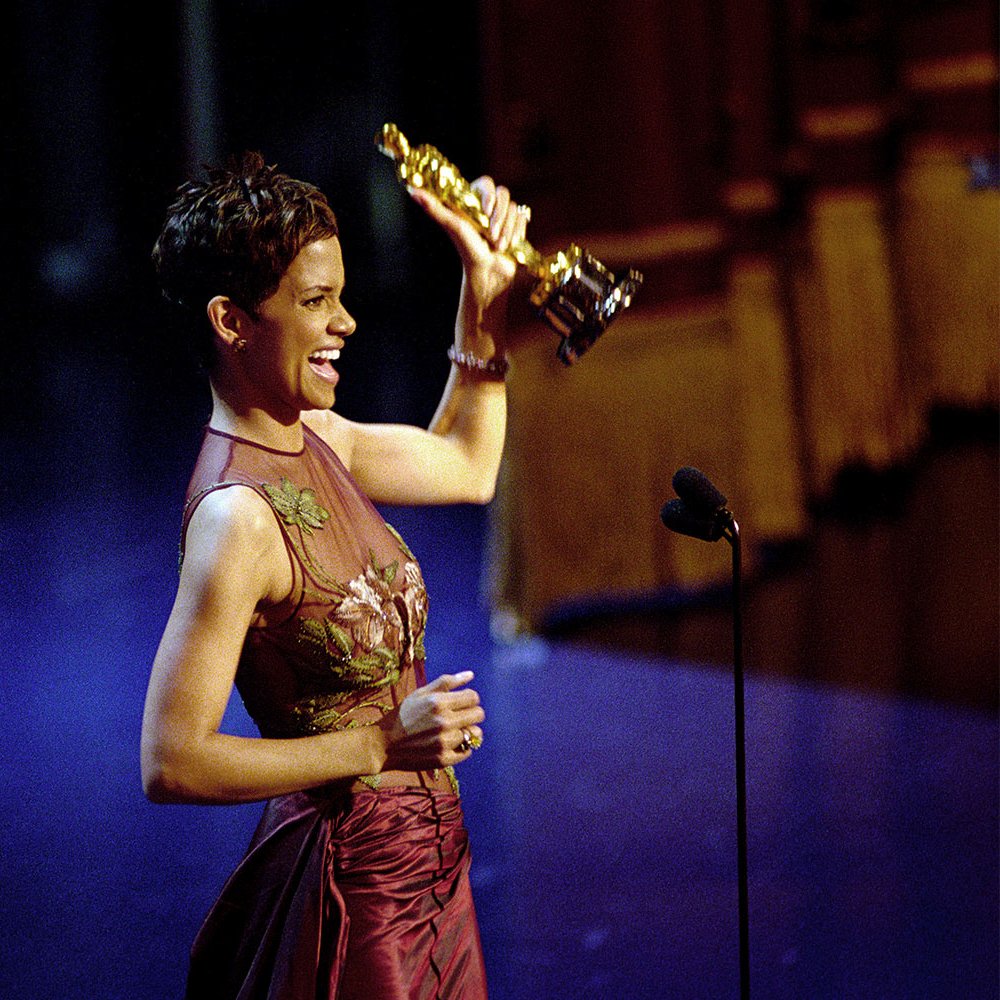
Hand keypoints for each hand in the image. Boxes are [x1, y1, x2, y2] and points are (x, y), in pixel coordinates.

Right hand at [378, 671, 485, 771]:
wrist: (383, 744)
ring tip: (453, 731)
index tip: (461, 703)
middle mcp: (443, 722)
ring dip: (467, 731)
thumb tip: (471, 675)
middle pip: (478, 715)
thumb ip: (447, 682)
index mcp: (438, 703)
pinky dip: (462, 747)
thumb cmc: (403, 715)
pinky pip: (467, 751)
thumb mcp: (421, 693)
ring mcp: (444, 742)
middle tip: (460, 716)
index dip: (470, 698)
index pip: (473, 697)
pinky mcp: (443, 759)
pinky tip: (450, 743)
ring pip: (474, 734)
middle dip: (472, 713)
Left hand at [408, 178, 527, 306]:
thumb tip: (412, 190)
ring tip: (497, 246)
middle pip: (503, 194)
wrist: (489, 274)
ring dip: (507, 229)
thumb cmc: (467, 251)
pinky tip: (509, 245)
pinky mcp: (515, 226)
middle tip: (490, 236)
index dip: (489, 196)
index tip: (485, 212)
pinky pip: (523, 217)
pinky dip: (517, 233)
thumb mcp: (452, 225)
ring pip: (514, 207)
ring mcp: (502, 216)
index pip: (486, 183)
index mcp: (472, 203)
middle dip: (499, 218)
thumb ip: (434, 208)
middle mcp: (487, 207)